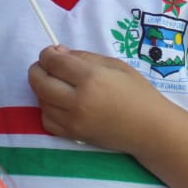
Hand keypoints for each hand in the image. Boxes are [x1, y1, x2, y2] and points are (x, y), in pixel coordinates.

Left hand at [27, 45, 165, 150]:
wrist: (149, 128)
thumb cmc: (138, 92)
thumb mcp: (115, 65)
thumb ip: (84, 57)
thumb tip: (58, 53)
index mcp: (91, 78)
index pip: (53, 62)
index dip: (47, 54)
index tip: (52, 52)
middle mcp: (77, 100)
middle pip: (39, 81)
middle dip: (38, 68)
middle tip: (48, 65)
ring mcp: (72, 120)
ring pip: (40, 100)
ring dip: (42, 88)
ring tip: (57, 83)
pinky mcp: (72, 135)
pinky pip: (46, 120)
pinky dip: (47, 109)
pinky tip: (59, 103)